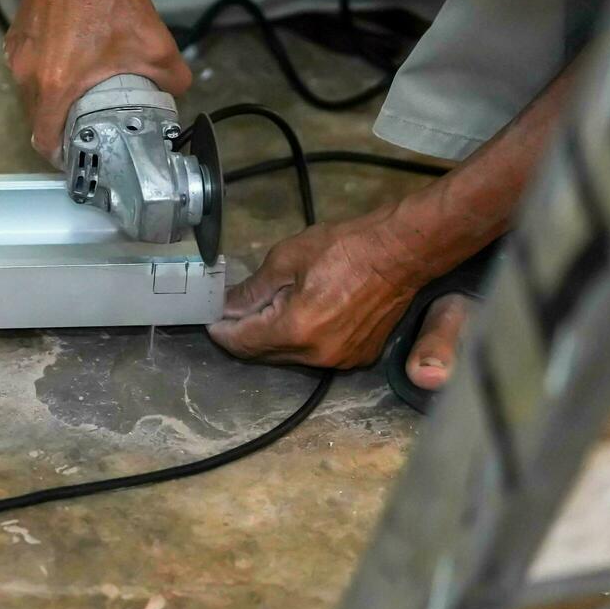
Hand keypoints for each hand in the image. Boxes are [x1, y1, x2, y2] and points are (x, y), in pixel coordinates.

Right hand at [5, 0, 190, 164]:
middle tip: (86, 129)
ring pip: (32, 96)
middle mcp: (29, 76)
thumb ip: (173, 79)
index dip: (61, 156)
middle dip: (61, 129)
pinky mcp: (16, 40)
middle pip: (37, 121)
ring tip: (80, 98)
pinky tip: (70, 65)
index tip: (77, 157)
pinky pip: (29, 71)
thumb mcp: (155, 45)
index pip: (45, 141)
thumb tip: (176, 93)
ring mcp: (18, 57)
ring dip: (53, 102)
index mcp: (56, 86)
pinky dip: (46, 77)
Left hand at [208, 209, 425, 367]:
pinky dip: (300, 340)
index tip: (208, 320)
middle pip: (264, 354)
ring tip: (265, 312)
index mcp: (296, 329)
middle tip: (231, 313)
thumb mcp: (286, 259)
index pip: (244, 342)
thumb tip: (226, 307)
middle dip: (244, 335)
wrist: (401, 252)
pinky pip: (316, 355)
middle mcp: (317, 355)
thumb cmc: (343, 248)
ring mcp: (341, 360)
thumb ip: (253, 290)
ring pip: (290, 357)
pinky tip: (298, 317)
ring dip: (272, 339)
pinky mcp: (358, 357)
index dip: (222, 331)